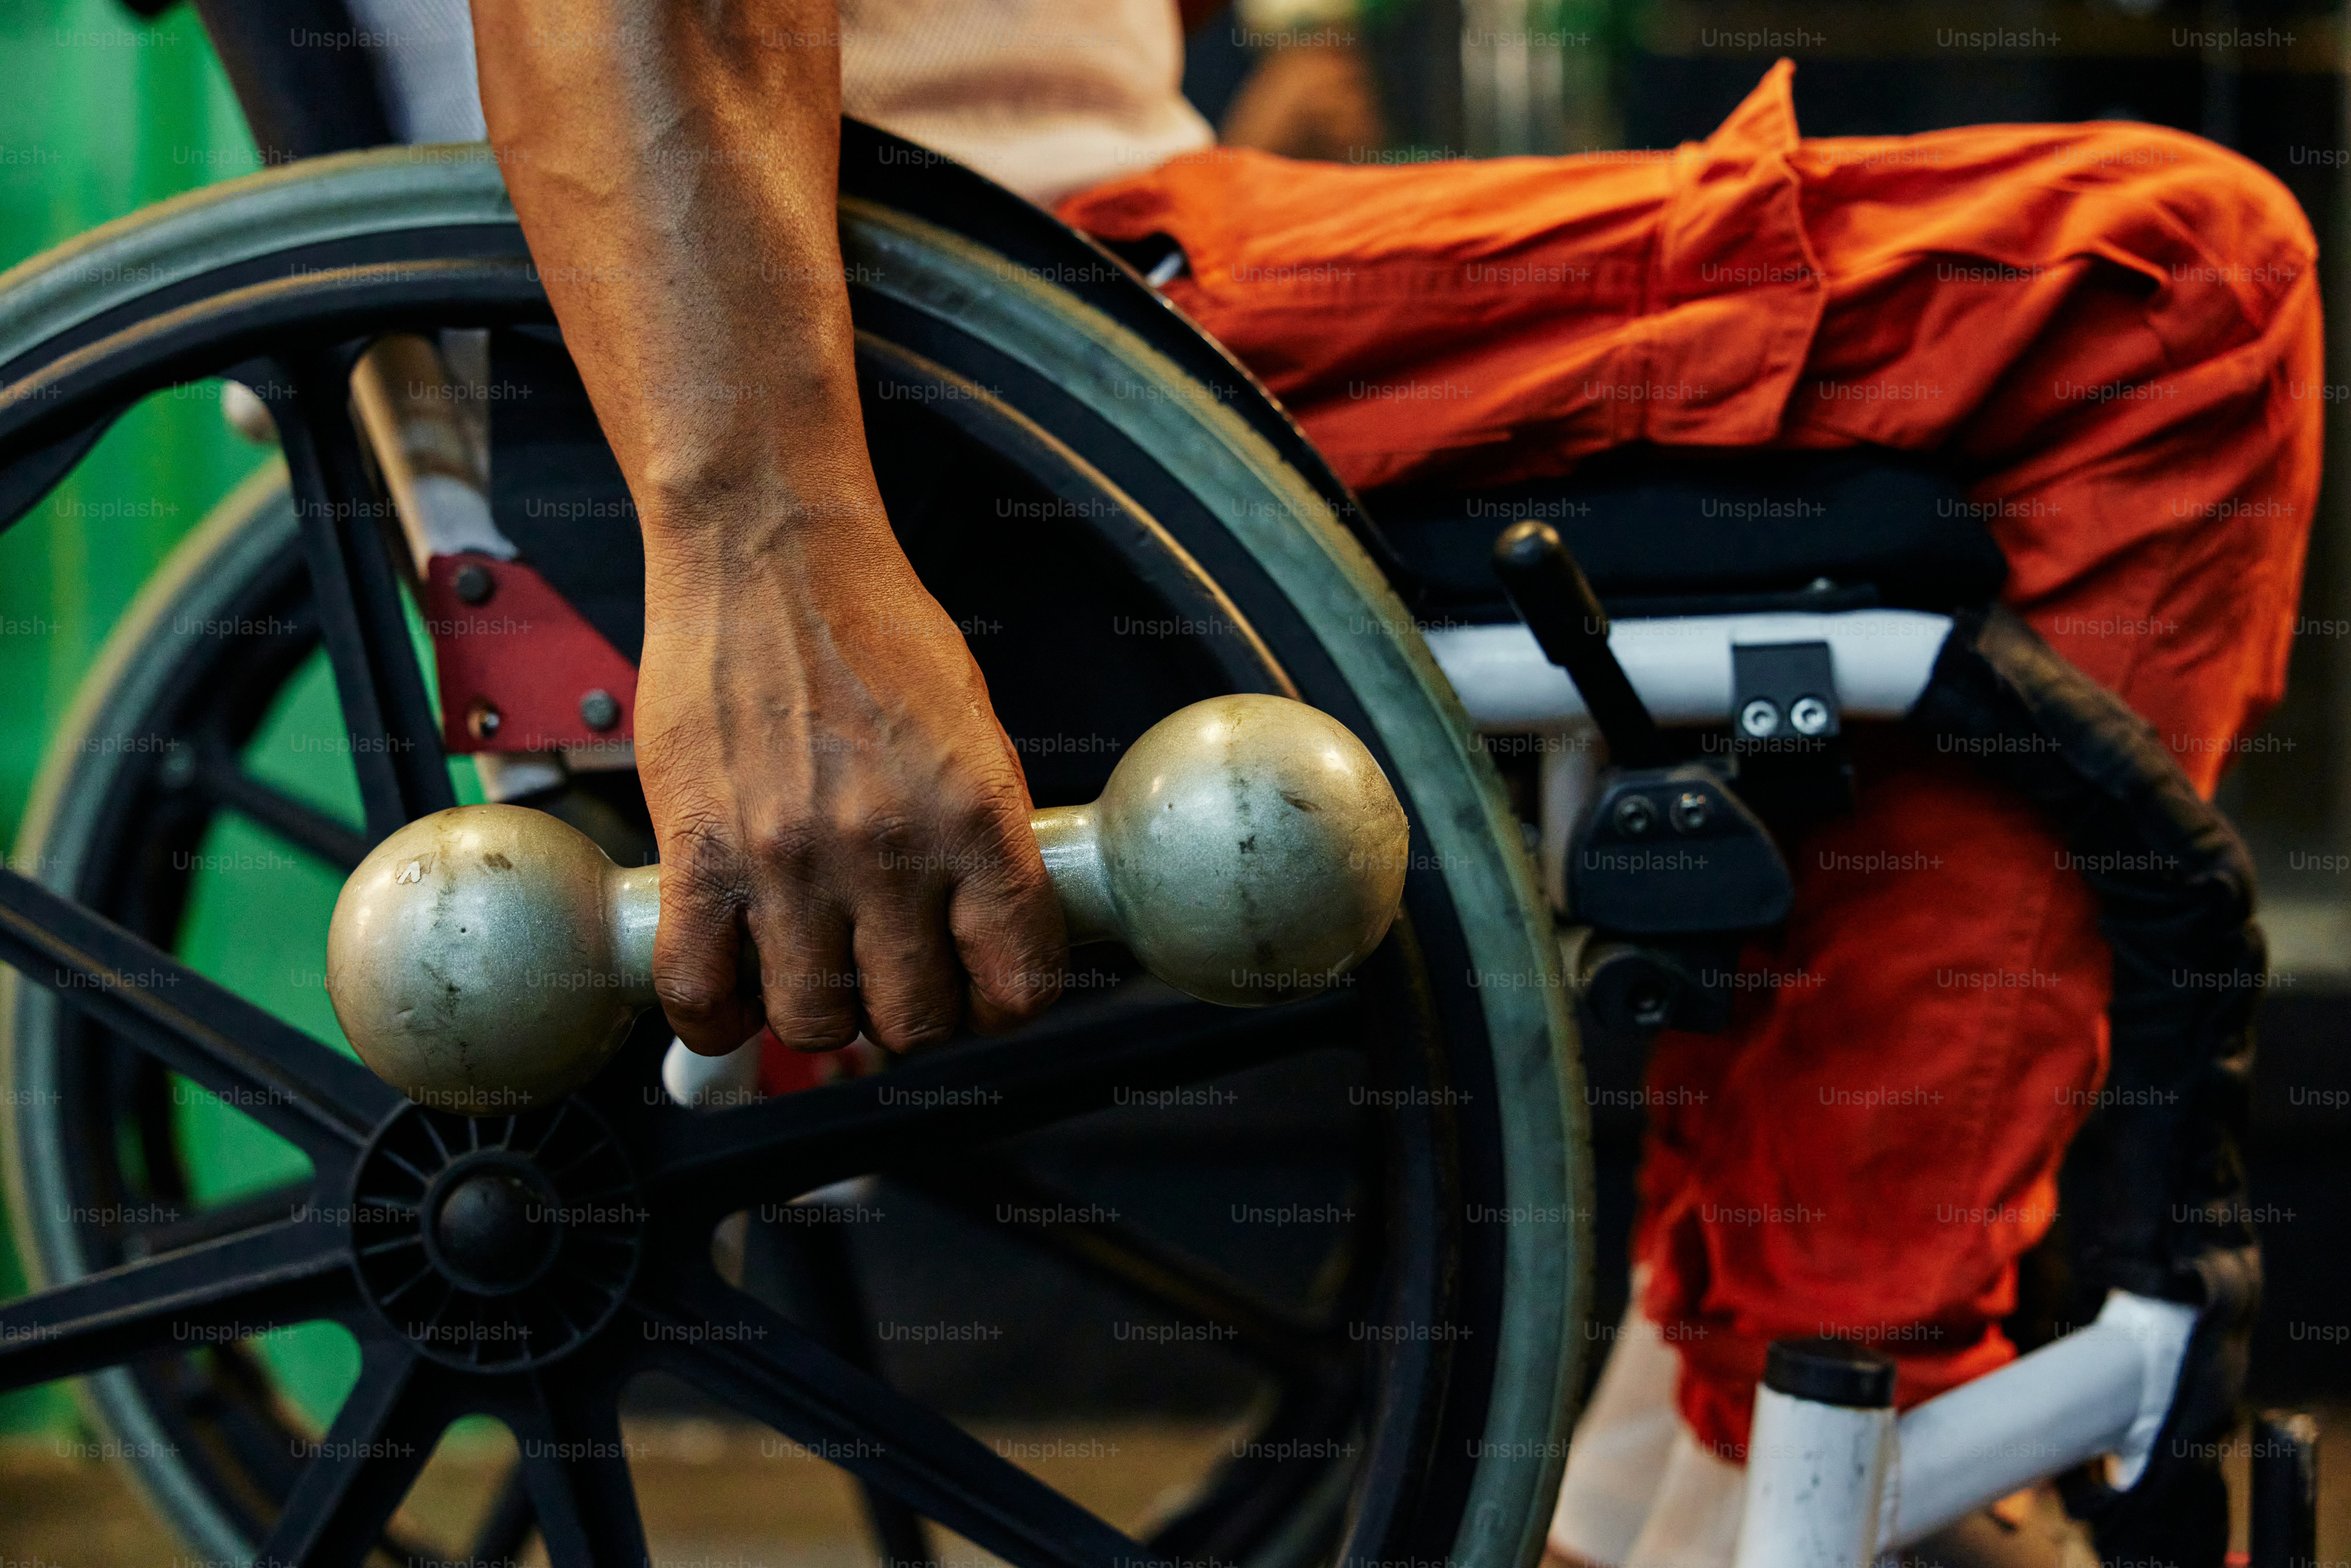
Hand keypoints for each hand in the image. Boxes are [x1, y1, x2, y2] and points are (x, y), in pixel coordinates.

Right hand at [634, 488, 1066, 1055]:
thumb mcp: (974, 729)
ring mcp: (785, 859)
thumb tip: (994, 932)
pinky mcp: (697, 854)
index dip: (1004, 1005)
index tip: (983, 993)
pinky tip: (735, 990)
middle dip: (911, 1015)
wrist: (768, 554)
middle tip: (895, 980)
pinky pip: (699, 994)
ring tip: (816, 971)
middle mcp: (884, 848)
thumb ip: (988, 837)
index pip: (1017, 981)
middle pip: (912, 1021)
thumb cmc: (874, 631)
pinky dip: (716, 1018)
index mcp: (972, 816)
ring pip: (813, 1025)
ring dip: (820, 1015)